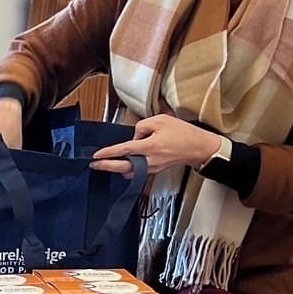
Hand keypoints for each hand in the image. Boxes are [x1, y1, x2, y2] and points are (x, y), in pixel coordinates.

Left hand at [91, 115, 221, 177]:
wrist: (199, 147)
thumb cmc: (182, 133)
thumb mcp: (160, 120)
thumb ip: (142, 126)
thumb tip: (134, 135)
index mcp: (150, 147)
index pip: (124, 150)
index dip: (108, 153)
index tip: (96, 155)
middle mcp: (150, 160)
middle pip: (123, 167)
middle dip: (106, 166)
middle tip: (93, 165)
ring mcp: (153, 167)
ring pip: (130, 172)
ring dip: (116, 169)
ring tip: (104, 165)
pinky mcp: (156, 170)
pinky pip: (138, 173)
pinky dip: (127, 171)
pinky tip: (121, 166)